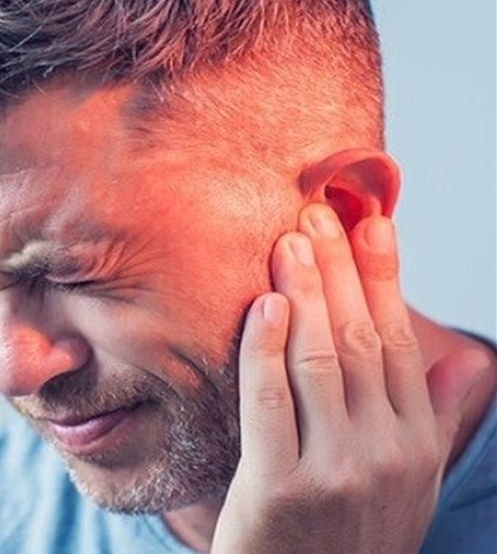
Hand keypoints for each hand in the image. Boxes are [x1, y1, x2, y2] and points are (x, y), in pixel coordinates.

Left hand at [211, 204, 486, 553]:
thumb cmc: (350, 537)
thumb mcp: (408, 484)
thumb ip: (433, 421)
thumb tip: (471, 363)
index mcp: (415, 444)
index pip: (398, 343)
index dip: (384, 277)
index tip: (371, 221)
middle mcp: (385, 454)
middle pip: (360, 340)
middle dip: (340, 269)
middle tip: (318, 210)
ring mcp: (335, 473)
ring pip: (318, 361)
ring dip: (303, 292)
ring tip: (288, 240)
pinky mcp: (279, 491)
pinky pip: (268, 405)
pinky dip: (264, 350)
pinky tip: (261, 305)